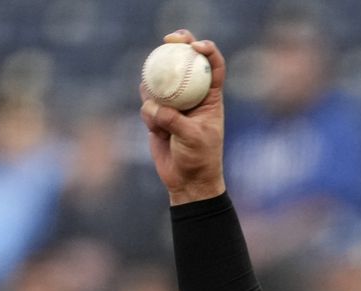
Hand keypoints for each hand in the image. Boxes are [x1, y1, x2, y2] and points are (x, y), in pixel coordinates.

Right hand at [140, 30, 226, 204]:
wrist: (187, 180)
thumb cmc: (200, 159)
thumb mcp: (193, 139)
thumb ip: (174, 120)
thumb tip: (154, 106)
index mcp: (211, 97)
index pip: (213, 66)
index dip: (207, 49)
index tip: (195, 45)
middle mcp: (193, 95)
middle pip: (184, 62)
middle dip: (177, 45)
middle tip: (168, 39)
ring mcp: (174, 102)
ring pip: (159, 81)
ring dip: (156, 91)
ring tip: (160, 116)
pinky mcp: (157, 113)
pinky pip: (147, 103)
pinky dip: (148, 114)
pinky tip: (155, 130)